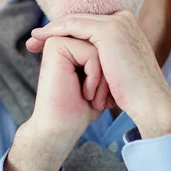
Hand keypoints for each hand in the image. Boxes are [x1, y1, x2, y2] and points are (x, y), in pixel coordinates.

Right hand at [5, 36, 110, 170]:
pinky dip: (95, 77)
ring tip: (89, 96)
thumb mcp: (96, 81)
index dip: (105, 72)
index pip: (102, 47)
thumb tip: (114, 46)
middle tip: (90, 97)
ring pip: (98, 49)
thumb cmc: (80, 110)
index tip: (89, 95)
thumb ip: (101, 59)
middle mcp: (60, 41)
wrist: (60, 129)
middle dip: (104, 74)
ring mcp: (56, 42)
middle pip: (101, 46)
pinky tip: (85, 93)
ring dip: (101, 78)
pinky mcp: (55, 46)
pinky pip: (91, 53)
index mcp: (67, 47)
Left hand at [28, 11, 170, 138]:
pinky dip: (55, 32)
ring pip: (74, 21)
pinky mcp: (109, 30)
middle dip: (52, 29)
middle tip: (32, 40)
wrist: (150, 103)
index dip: (63, 31)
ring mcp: (117, 22)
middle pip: (79, 19)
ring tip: (32, 40)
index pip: (86, 23)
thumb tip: (87, 60)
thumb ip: (103, 56)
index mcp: (125, 24)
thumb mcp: (115, 67)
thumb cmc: (131, 92)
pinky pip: (73, 26)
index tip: (42, 42)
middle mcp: (123, 18)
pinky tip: (41, 39)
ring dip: (50, 30)